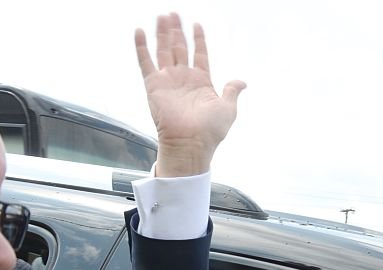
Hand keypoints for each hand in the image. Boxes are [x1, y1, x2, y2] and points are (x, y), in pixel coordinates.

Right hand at [135, 13, 245, 176]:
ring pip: (164, 50)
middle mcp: (183, 78)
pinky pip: (145, 62)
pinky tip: (140, 31)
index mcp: (201, 81)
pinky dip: (141, 47)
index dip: (198, 39)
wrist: (191, 143)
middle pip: (179, 47)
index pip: (199, 54)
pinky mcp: (153, 85)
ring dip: (162, 33)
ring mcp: (168, 80)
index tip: (196, 25)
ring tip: (162, 16)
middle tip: (173, 13)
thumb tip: (242, 82)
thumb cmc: (211, 131)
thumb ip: (232, 91)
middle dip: (176, 30)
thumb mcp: (228, 108)